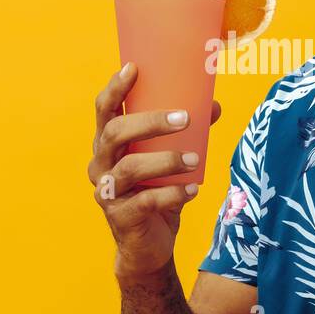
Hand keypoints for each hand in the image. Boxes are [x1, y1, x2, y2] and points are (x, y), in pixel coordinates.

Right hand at [90, 62, 222, 280]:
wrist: (148, 246)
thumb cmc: (155, 192)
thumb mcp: (170, 160)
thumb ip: (187, 134)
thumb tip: (213, 106)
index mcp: (108, 144)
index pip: (103, 110)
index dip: (115, 88)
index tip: (133, 68)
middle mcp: (100, 164)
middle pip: (115, 133)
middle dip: (149, 121)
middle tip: (184, 118)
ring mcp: (107, 192)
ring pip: (130, 167)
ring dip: (166, 160)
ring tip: (196, 161)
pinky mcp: (121, 217)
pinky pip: (145, 201)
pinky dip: (172, 194)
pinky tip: (193, 190)